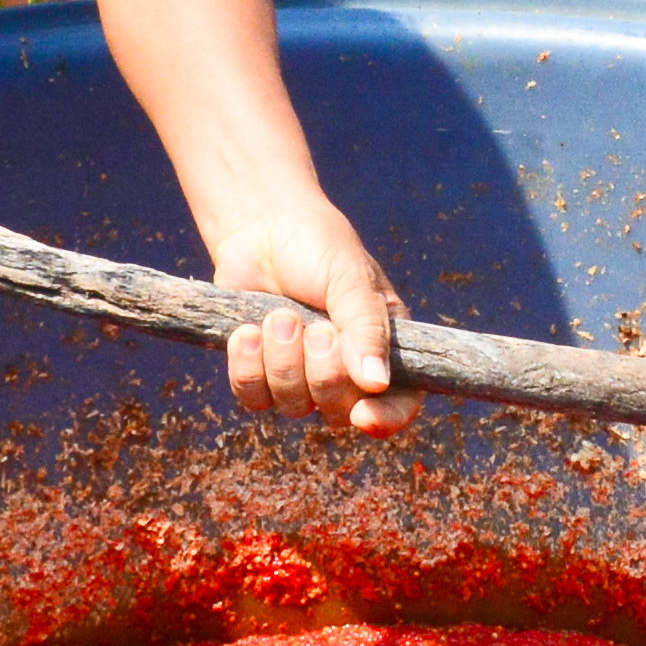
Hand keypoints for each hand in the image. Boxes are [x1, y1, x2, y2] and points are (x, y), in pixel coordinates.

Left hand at [209, 190, 417, 433]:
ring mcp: (300, 375)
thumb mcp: (351, 277)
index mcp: (383, 346)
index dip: (386, 419)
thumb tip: (376, 383)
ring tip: (278, 315)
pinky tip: (246, 332)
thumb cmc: (317, 246)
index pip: (400, 402)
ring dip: (283, 361)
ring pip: (294, 406)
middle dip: (323, 372)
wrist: (259, 227)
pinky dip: (248, 367)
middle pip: (339, 410)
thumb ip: (366, 328)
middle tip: (314, 328)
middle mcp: (346, 369)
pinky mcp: (259, 373)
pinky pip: (253, 397)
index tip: (363, 416)